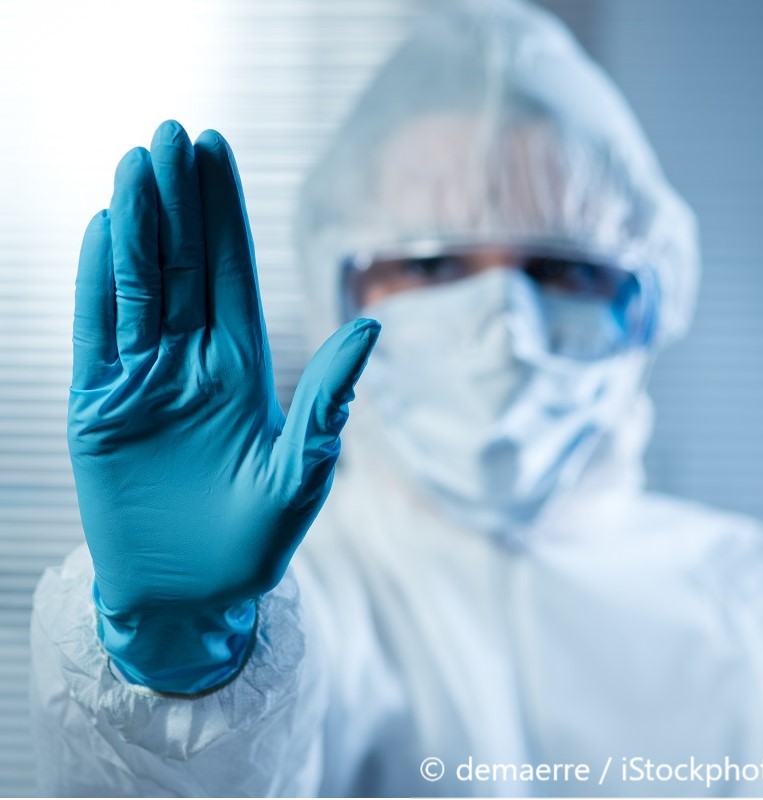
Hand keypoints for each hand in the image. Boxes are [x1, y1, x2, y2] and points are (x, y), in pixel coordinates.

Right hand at [69, 120, 378, 692]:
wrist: (190, 597)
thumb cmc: (254, 545)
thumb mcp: (300, 475)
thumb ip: (330, 403)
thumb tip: (372, 328)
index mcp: (245, 371)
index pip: (233, 275)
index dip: (224, 214)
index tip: (214, 150)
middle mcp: (194, 364)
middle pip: (185, 266)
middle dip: (179, 201)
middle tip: (172, 134)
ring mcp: (144, 382)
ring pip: (139, 287)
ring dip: (137, 227)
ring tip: (137, 164)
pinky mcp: (100, 409)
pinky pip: (96, 336)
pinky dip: (96, 285)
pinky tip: (101, 232)